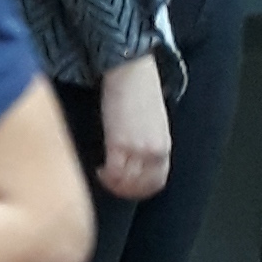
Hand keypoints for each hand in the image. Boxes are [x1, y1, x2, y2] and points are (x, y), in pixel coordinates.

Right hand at [97, 54, 170, 201]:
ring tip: (103, 175)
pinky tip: (99, 169)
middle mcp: (154, 151)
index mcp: (163, 145)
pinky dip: (105, 177)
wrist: (132, 71)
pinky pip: (113, 172)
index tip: (126, 186)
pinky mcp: (120, 143)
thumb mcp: (152, 121)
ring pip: (126, 183)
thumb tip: (136, 155)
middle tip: (111, 185)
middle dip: (125, 190)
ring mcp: (138, 149)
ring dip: (113, 184)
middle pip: (142, 186)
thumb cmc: (140, 90)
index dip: (140, 190)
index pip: (157, 181)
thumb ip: (147, 141)